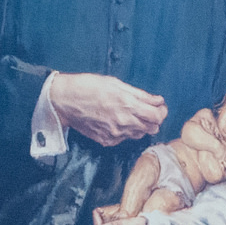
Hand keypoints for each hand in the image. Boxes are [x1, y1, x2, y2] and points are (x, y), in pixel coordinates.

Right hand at [49, 73, 165, 146]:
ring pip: (139, 134)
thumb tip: (158, 100)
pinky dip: (126, 131)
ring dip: (140, 126)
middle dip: (153, 119)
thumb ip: (140, 95)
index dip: (162, 111)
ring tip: (130, 114)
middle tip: (147, 110)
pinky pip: (124, 138)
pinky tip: (116, 120)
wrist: (64, 100)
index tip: (159, 106)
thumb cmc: (88, 86)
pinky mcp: (106, 141)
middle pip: (152, 128)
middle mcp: (124, 123)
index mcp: (128, 106)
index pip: (157, 117)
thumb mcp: (116, 84)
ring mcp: (115, 134)